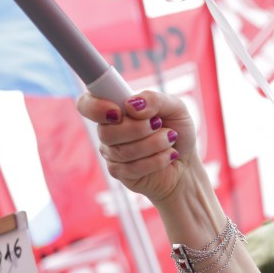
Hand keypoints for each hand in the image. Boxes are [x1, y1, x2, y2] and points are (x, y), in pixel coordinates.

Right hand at [76, 91, 196, 203]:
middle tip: (159, 125)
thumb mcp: (175, 107)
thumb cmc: (177, 130)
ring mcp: (111, 153)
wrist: (186, 162)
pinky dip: (156, 160)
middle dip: (139, 129)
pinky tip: (167, 156)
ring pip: (121, 151)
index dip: (96, 108)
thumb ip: (155, 99)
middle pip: (105, 132)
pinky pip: (130, 168)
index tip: (118, 111)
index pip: (86, 104)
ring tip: (170, 139)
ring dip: (153, 144)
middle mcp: (108, 130)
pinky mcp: (119, 173)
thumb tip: (131, 104)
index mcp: (116, 107)